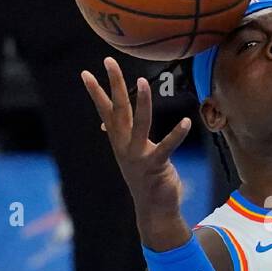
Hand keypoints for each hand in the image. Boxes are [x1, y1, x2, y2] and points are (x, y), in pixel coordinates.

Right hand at [81, 57, 192, 249]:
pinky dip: (176, 135)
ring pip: (139, 124)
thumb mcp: (130, 155)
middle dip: (113, 85)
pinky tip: (186, 121)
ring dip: (141, 102)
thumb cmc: (146, 178)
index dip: (96, 92)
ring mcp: (138, 156)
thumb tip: (105, 126)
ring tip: (142, 81)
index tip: (86, 73)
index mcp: (120, 141)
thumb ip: (122, 137)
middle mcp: (125, 146)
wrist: (153, 209)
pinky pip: (166, 147)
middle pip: (118, 109)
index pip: (106, 111)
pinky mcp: (155, 166)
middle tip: (108, 61)